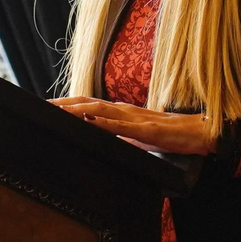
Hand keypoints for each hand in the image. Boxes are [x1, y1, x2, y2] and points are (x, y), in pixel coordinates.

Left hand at [49, 97, 213, 154]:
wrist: (200, 133)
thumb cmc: (169, 135)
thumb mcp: (136, 136)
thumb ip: (118, 136)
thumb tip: (98, 139)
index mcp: (121, 111)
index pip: (88, 104)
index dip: (67, 104)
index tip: (46, 105)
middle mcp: (125, 110)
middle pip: (88, 102)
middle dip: (64, 103)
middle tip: (41, 105)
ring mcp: (136, 118)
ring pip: (101, 110)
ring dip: (78, 109)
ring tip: (57, 110)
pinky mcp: (147, 130)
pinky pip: (123, 127)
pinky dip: (105, 124)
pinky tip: (92, 123)